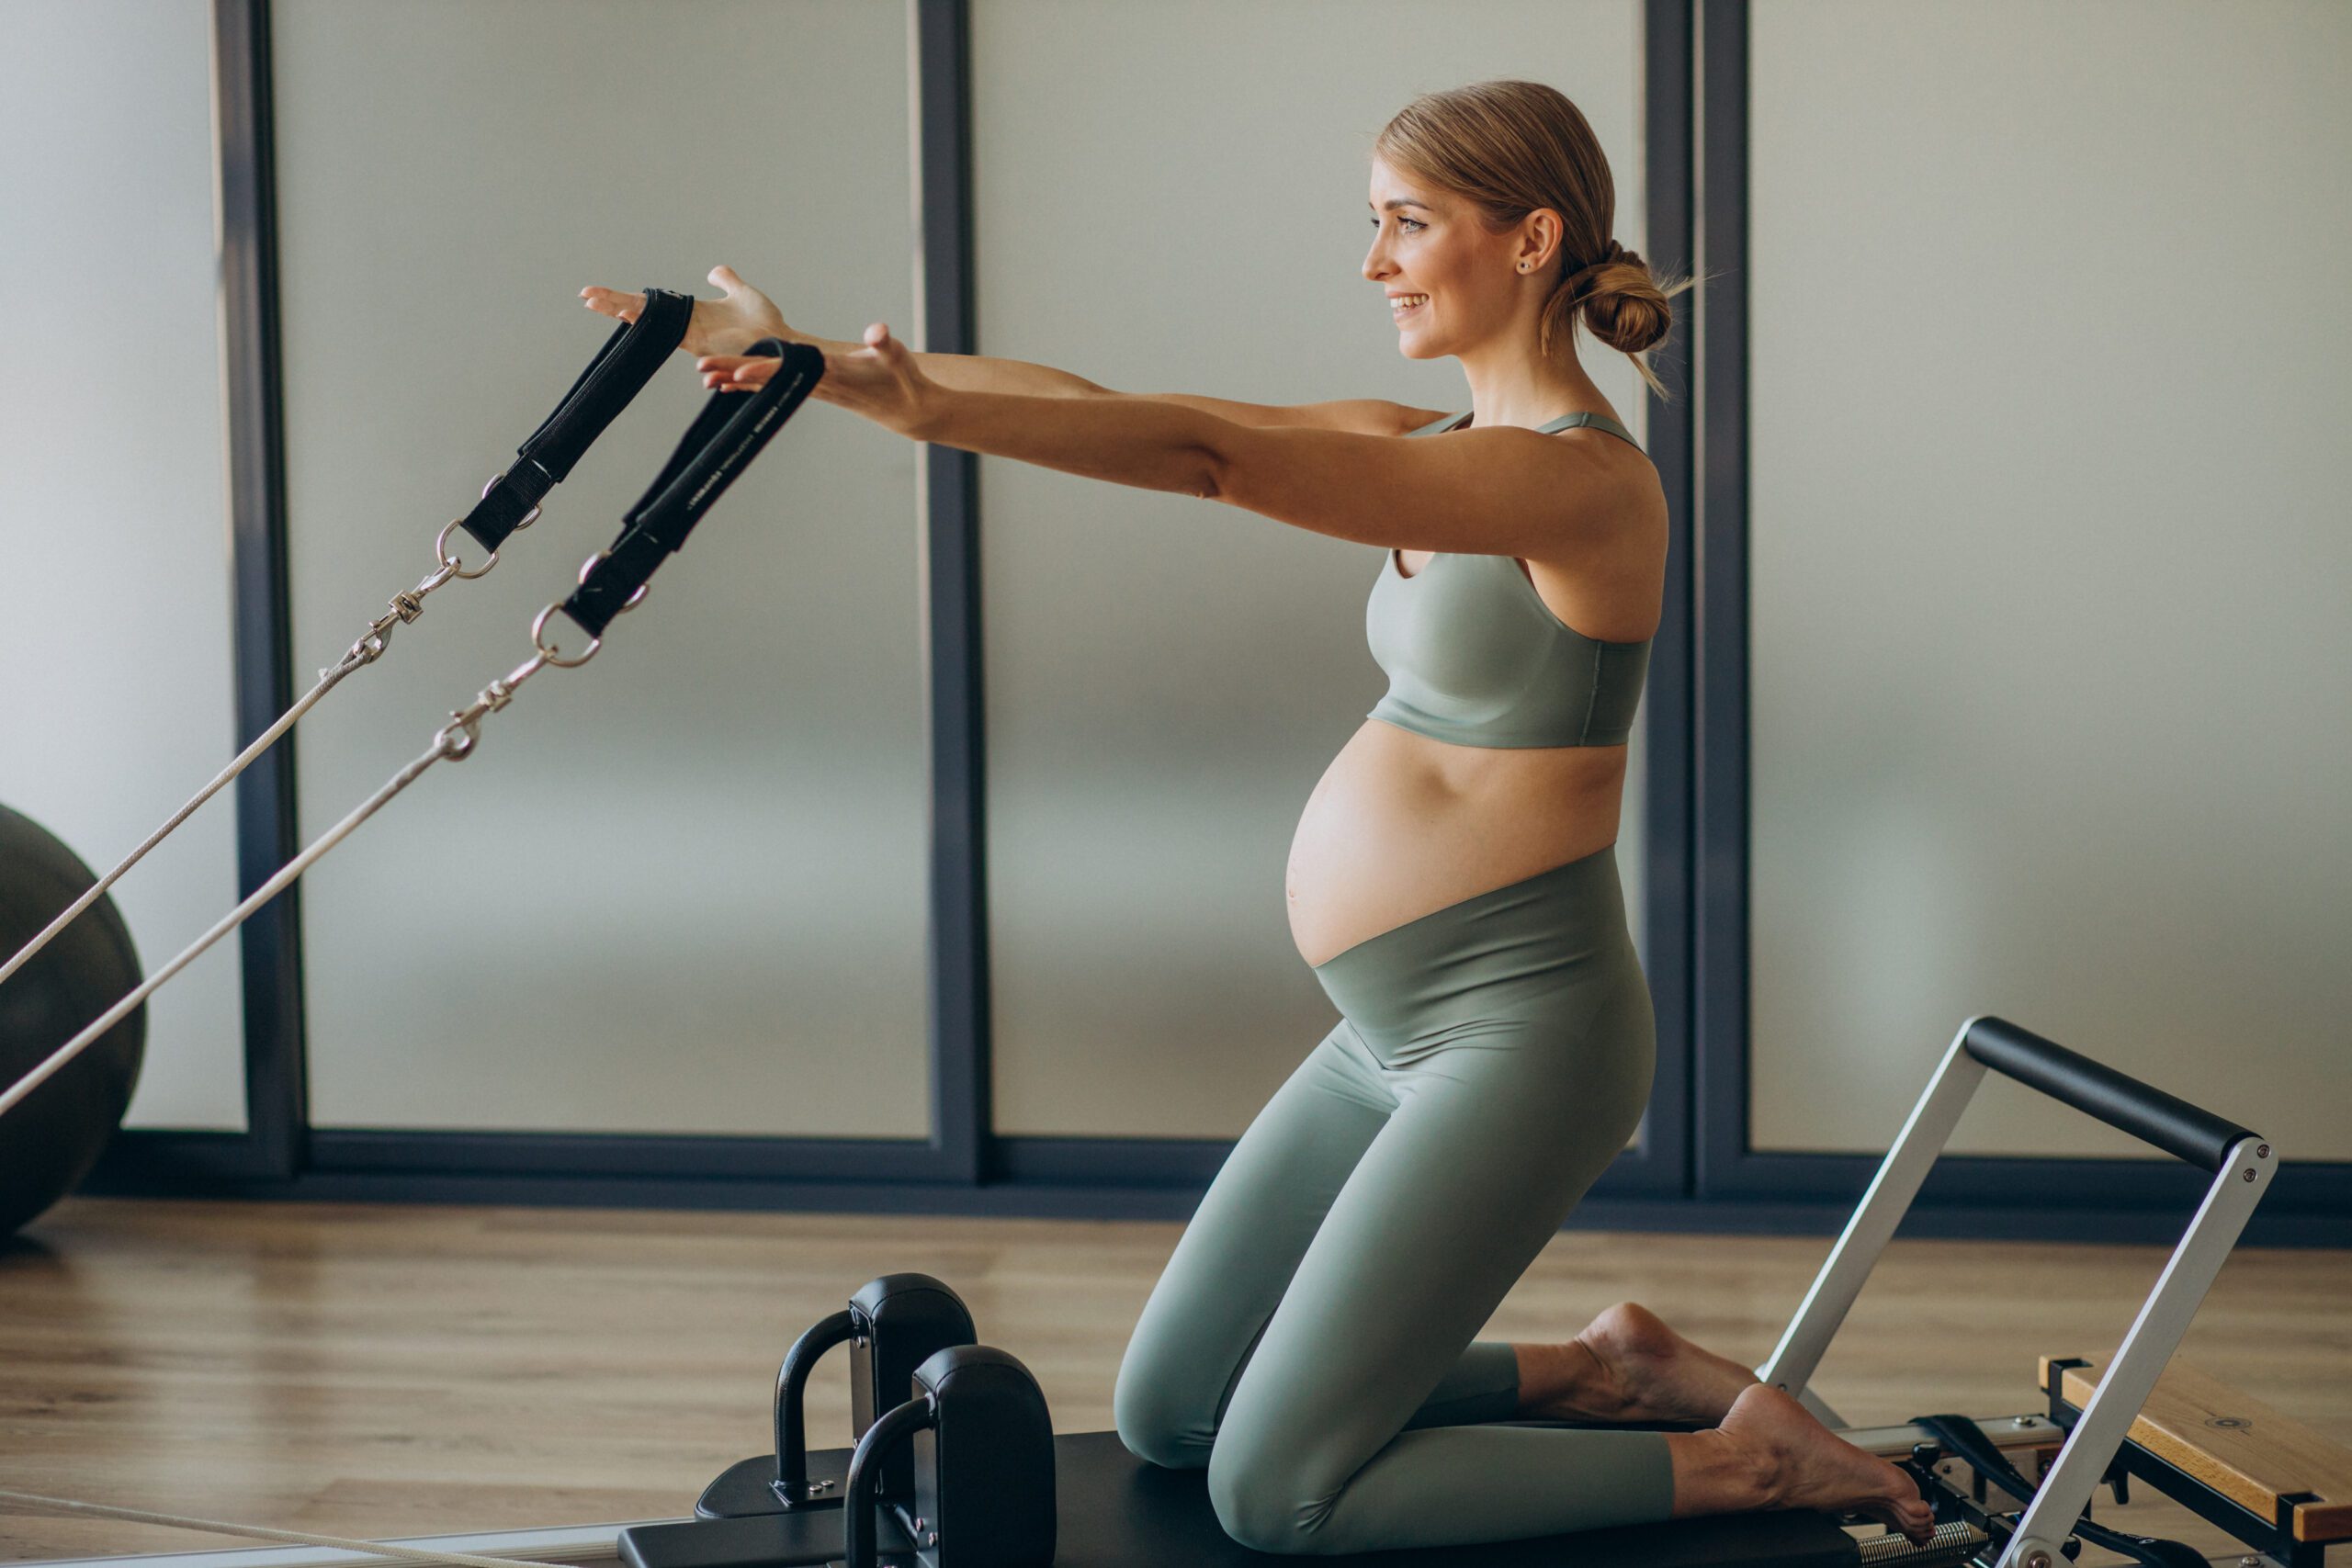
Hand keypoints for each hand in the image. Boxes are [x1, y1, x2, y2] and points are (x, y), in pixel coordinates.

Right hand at [578, 264, 787, 356]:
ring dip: (633, 318)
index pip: (649, 307)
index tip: (594, 294)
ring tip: (606, 308)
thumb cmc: (766, 325)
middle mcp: (689, 331)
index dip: (622, 300)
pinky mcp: (713, 351)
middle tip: (585, 298)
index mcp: (691, 317)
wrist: (786, 346)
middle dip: (615, 306)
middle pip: (644, 317)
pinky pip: (679, 341)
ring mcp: (699, 342)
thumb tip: (713, 270)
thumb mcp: (743, 293)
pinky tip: (631, 320)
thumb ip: (726, 281)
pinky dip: (652, 330)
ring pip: (659, 331)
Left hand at [699, 322, 939, 440]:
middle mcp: (815, 383)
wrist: (905, 409)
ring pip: (767, 383)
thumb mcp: (898, 357)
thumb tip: (877, 331)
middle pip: (768, 378)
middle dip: (735, 373)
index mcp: (831, 373)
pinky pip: (775, 387)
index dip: (764, 371)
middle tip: (703, 369)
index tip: (738, 372)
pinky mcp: (812, 387)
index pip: (790, 371)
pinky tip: (729, 384)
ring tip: (705, 376)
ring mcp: (811, 387)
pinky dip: (752, 385)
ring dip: (735, 379)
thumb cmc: (902, 380)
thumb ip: (885, 343)